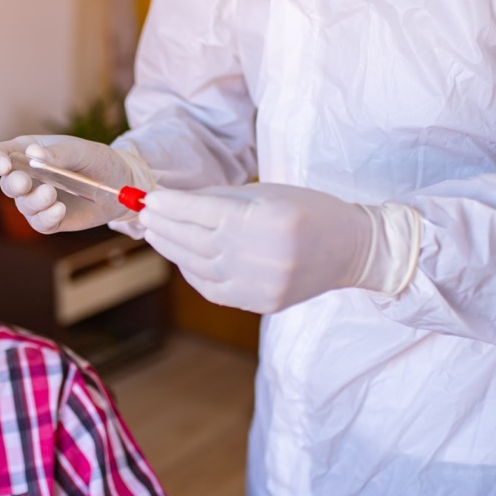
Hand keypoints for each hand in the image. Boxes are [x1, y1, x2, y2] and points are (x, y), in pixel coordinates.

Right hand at [0, 135, 148, 232]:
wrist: (121, 185)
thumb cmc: (99, 161)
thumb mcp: (83, 151)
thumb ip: (59, 153)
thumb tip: (33, 156)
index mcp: (28, 152)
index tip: (3, 166)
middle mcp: (28, 177)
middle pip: (7, 183)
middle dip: (14, 184)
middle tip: (24, 183)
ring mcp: (37, 200)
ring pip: (23, 205)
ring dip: (34, 201)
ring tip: (51, 194)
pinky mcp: (50, 219)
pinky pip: (40, 223)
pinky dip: (46, 217)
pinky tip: (58, 211)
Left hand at [139, 184, 418, 312]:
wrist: (351, 250)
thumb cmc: (308, 210)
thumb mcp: (268, 193)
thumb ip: (221, 198)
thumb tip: (174, 201)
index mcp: (268, 219)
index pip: (205, 211)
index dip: (172, 205)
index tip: (149, 198)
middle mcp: (263, 255)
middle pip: (196, 239)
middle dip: (165, 225)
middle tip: (143, 214)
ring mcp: (261, 284)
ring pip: (198, 265)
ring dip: (172, 248)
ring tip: (155, 233)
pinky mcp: (259, 303)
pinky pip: (211, 288)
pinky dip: (191, 271)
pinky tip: (180, 257)